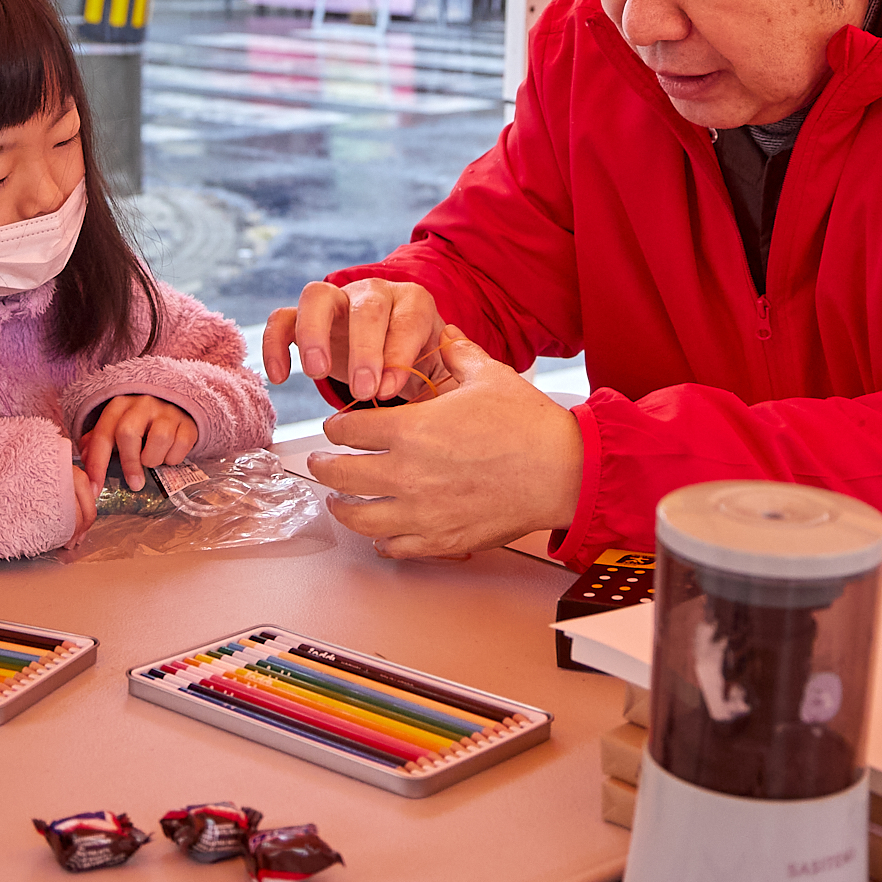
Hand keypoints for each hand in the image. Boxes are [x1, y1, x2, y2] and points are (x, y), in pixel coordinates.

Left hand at [77, 393, 198, 501]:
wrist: (174, 406)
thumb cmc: (139, 424)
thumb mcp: (116, 428)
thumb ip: (97, 442)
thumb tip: (83, 460)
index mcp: (119, 406)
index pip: (103, 435)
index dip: (97, 464)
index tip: (94, 489)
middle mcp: (141, 404)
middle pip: (129, 434)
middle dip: (130, 463)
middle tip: (134, 484)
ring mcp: (166, 411)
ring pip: (159, 439)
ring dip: (154, 459)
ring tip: (153, 461)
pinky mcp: (187, 422)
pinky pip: (181, 444)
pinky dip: (174, 458)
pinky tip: (169, 456)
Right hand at [264, 278, 442, 402]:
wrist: (397, 357)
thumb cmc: (421, 366)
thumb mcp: (442, 372)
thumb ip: (441, 377)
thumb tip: (424, 384)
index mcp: (413, 302)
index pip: (408, 319)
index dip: (398, 354)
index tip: (388, 391)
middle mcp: (374, 293)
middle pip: (366, 307)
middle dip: (364, 350)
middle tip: (362, 390)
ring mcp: (337, 301)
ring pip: (317, 297)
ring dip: (315, 334)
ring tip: (316, 373)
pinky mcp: (306, 317)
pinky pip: (283, 319)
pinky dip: (275, 343)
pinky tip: (280, 377)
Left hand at [315, 330, 582, 559]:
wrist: (563, 472)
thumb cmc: (529, 425)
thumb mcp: (489, 376)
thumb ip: (458, 354)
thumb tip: (447, 336)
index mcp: (412, 429)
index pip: (348, 429)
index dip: (336, 426)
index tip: (335, 427)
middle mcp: (407, 473)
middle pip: (340, 475)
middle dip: (322, 467)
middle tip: (318, 464)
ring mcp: (422, 512)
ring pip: (358, 517)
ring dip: (342, 508)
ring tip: (337, 502)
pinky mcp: (441, 539)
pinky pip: (395, 546)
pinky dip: (381, 540)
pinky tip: (380, 532)